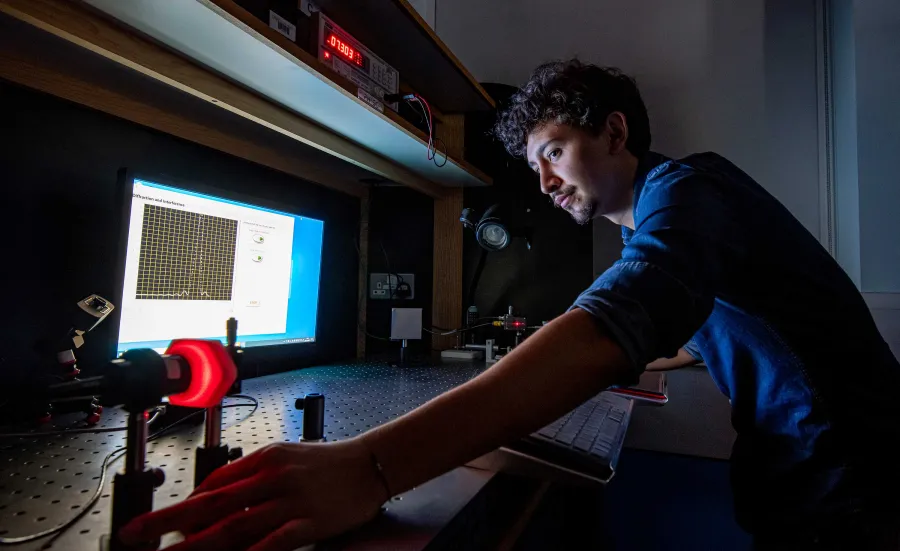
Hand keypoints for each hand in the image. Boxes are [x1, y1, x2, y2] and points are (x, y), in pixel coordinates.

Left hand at [118, 439, 387, 550]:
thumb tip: (215, 494)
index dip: (184, 506)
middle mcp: (271, 478)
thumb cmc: (329, 463)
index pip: (214, 484)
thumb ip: (251, 474)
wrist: (370, 463)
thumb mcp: (286, 455)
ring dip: (197, 544)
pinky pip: (272, 542)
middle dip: (169, 520)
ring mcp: (289, 501)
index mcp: (264, 459)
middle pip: (211, 503)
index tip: (160, 523)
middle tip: (138, 534)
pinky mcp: (308, 522)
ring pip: (234, 526)